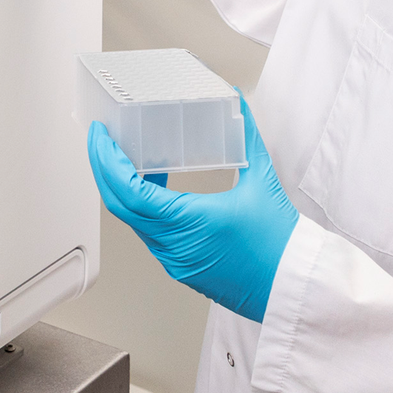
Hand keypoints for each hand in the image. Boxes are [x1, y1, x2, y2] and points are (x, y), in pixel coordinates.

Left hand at [88, 100, 299, 320]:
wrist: (292, 289)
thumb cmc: (281, 245)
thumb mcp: (263, 181)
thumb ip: (246, 137)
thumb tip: (237, 103)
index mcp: (187, 222)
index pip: (128, 191)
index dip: (106, 161)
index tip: (100, 137)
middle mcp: (173, 245)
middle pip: (120, 205)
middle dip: (104, 169)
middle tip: (102, 140)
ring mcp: (174, 260)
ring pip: (133, 221)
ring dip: (122, 188)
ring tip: (124, 157)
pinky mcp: (181, 267)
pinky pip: (149, 233)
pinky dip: (141, 207)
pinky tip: (153, 187)